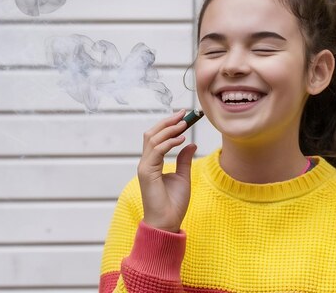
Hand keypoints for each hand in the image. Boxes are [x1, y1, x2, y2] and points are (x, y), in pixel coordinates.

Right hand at [137, 109, 197, 232]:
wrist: (168, 222)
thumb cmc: (173, 203)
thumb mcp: (183, 177)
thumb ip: (184, 160)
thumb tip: (191, 144)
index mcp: (153, 163)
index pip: (157, 137)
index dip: (169, 125)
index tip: (184, 115)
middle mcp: (146, 162)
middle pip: (152, 133)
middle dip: (168, 121)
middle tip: (184, 113)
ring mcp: (144, 167)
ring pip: (152, 139)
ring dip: (169, 129)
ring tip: (184, 123)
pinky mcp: (146, 172)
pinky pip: (156, 150)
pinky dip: (168, 142)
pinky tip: (181, 138)